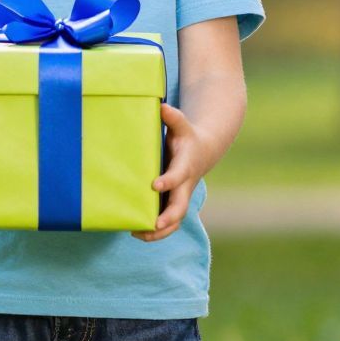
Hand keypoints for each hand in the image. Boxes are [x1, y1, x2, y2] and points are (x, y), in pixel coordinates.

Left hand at [136, 102, 204, 242]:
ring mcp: (180, 197)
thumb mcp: (182, 125)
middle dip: (168, 217)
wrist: (202, 151)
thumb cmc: (186, 137)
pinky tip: (137, 232)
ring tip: (138, 233)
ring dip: (160, 231)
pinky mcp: (173, 203)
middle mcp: (184, 186)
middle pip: (180, 206)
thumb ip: (173, 118)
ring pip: (174, 220)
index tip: (154, 185)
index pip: (178, 175)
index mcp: (185, 166)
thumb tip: (161, 107)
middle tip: (153, 225)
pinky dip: (155, 231)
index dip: (168, 181)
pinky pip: (167, 222)